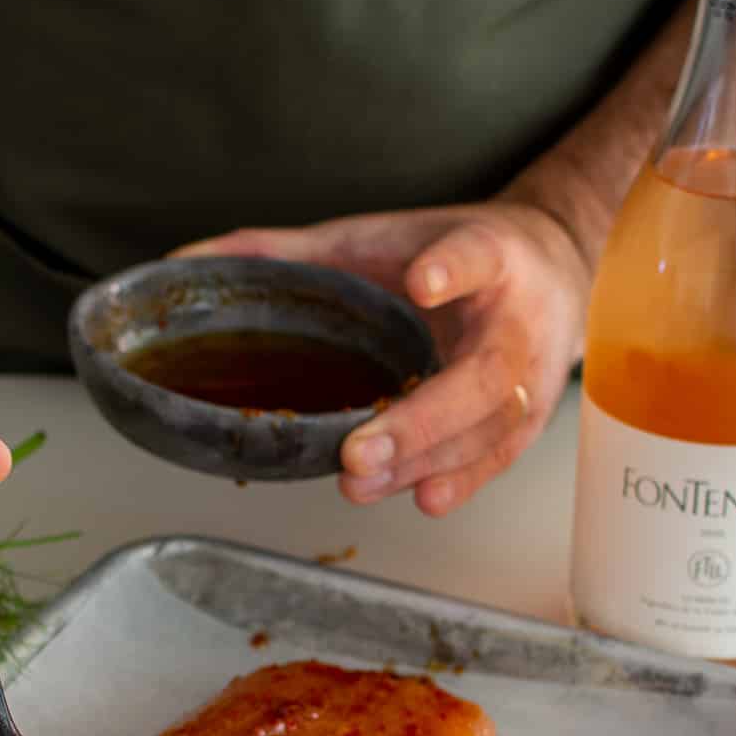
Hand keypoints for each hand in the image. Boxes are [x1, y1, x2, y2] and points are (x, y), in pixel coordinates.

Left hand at [178, 201, 589, 514]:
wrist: (551, 267)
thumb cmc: (455, 254)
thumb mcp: (377, 236)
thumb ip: (286, 251)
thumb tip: (183, 260)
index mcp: (489, 252)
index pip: (474, 254)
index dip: (452, 268)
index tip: (422, 282)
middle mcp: (518, 319)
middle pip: (480, 374)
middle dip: (421, 418)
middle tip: (360, 449)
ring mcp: (530, 375)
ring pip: (486, 427)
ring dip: (423, 461)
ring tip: (362, 482)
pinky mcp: (528, 417)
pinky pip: (497, 456)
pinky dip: (461, 480)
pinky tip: (422, 498)